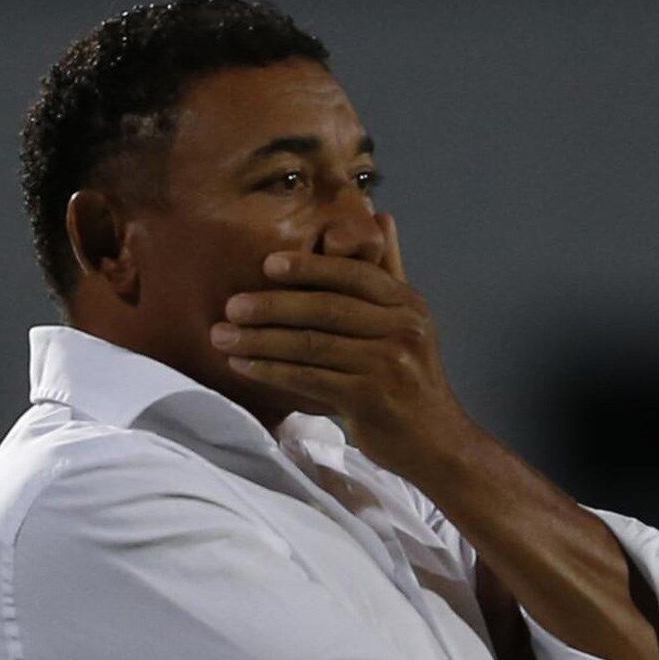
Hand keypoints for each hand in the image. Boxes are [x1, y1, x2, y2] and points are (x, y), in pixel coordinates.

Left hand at [211, 212, 474, 477]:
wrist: (436, 442)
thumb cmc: (411, 379)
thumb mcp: (408, 321)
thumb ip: (389, 272)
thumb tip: (382, 216)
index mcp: (408, 304)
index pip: (353, 275)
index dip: (309, 267)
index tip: (267, 265)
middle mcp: (403, 328)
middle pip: (327, 308)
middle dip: (272, 305)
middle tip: (230, 305)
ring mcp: (389, 364)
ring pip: (313, 344)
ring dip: (261, 340)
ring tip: (222, 336)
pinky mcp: (371, 398)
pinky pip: (310, 378)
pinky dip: (272, 370)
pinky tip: (244, 366)